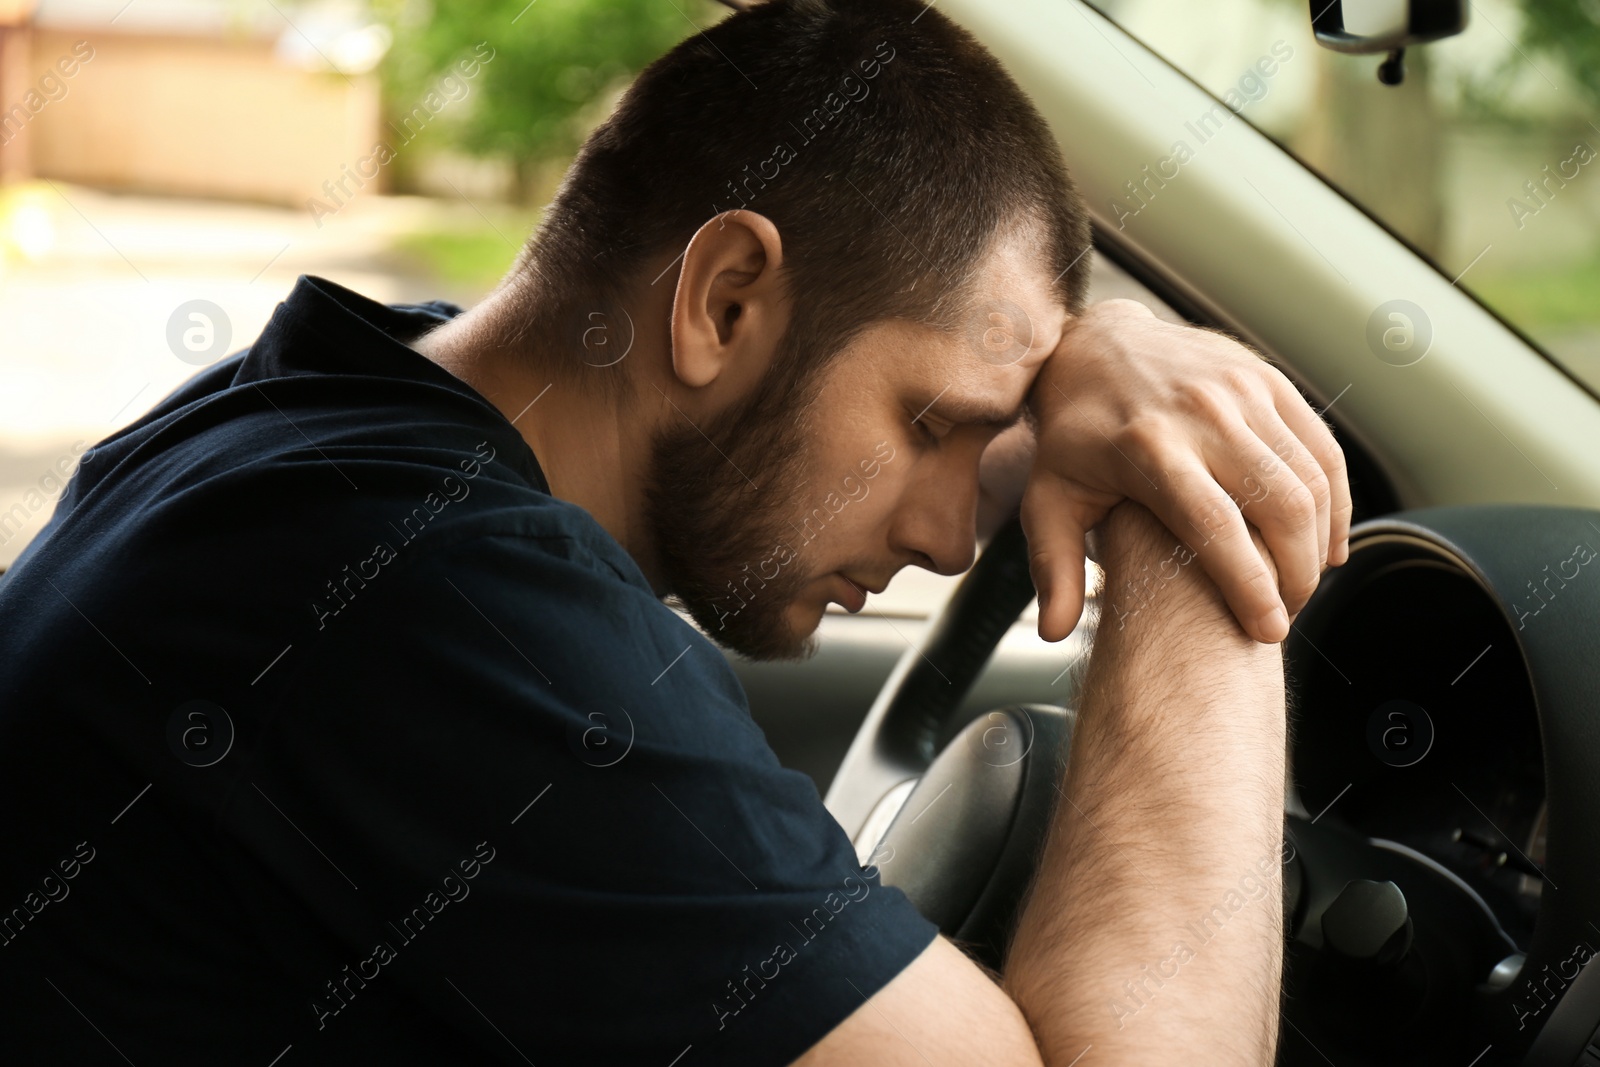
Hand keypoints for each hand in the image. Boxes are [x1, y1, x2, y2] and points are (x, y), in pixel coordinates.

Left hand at [1021, 299, 1350, 644]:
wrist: (1094, 345)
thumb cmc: (1072, 437)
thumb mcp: (1048, 497)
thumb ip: (1052, 566)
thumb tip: (1054, 632)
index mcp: (1149, 447)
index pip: (1216, 527)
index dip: (1249, 586)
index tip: (1268, 631)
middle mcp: (1202, 413)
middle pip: (1279, 505)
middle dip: (1295, 572)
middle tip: (1287, 614)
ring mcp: (1242, 390)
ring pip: (1311, 478)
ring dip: (1319, 541)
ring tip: (1301, 585)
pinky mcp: (1269, 379)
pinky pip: (1323, 448)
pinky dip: (1336, 500)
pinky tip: (1326, 541)